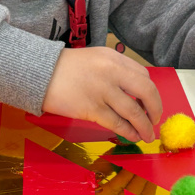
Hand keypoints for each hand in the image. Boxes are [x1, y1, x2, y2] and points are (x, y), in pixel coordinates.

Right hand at [43, 47, 161, 142]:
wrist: (39, 73)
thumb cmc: (64, 68)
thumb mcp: (94, 59)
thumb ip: (114, 71)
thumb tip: (133, 93)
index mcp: (113, 57)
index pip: (143, 75)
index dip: (151, 92)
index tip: (150, 103)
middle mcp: (112, 72)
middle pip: (146, 91)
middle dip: (155, 108)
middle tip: (155, 120)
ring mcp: (102, 90)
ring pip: (134, 111)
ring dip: (145, 126)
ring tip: (147, 135)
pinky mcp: (92, 108)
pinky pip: (118, 123)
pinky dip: (129, 132)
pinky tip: (133, 136)